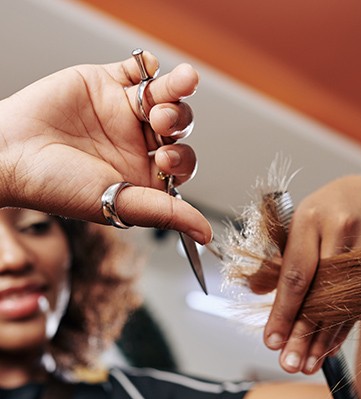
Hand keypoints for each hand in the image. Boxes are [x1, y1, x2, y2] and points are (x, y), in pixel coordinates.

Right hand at [0, 52, 210, 243]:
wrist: (9, 153)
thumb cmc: (58, 187)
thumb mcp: (121, 203)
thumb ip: (169, 214)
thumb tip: (206, 234)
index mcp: (143, 175)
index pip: (183, 164)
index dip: (182, 159)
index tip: (165, 159)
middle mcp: (136, 144)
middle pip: (178, 129)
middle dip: (177, 124)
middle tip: (159, 123)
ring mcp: (121, 113)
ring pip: (164, 98)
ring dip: (173, 93)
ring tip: (166, 94)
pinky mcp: (104, 83)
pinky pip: (137, 70)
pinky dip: (150, 67)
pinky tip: (153, 69)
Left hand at [263, 175, 360, 373]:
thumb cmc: (327, 208)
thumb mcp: (298, 223)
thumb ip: (279, 257)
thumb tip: (255, 289)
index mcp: (311, 218)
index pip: (295, 274)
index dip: (283, 311)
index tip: (271, 341)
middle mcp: (342, 231)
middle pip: (320, 294)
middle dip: (302, 334)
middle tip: (288, 364)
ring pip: (342, 303)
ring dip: (323, 339)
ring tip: (306, 364)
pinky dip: (343, 328)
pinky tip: (328, 348)